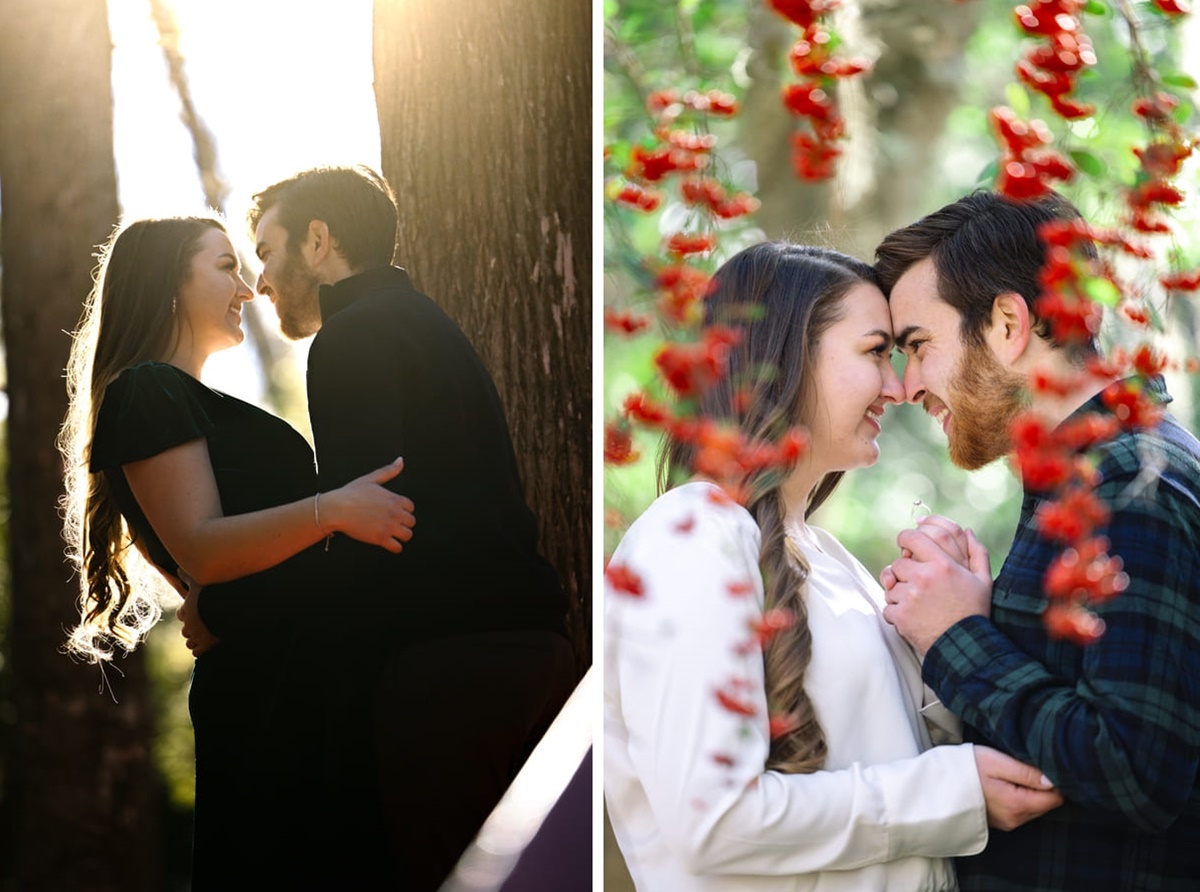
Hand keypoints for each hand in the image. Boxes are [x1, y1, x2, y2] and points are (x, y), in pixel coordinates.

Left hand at [176, 571, 219, 656]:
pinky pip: (197, 652)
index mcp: (188, 609)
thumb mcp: (200, 581)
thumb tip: (177, 569)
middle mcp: (190, 624)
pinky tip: (207, 645)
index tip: (196, 612)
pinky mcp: (206, 645)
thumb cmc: (214, 593)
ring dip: (195, 640)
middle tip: (203, 625)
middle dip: (192, 629)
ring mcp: (198, 635)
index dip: (187, 613)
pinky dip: (201, 650)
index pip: (182, 614)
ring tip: (205, 636)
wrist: (230, 609)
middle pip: (185, 630)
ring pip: (189, 643)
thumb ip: (189, 576)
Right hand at [324, 457, 415, 552]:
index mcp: (394, 499)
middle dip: (404, 523)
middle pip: (412, 522)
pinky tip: (390, 544)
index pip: (411, 507)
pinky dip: (395, 547)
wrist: (337, 509)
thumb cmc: (351, 493)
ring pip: (407, 535)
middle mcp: (395, 513)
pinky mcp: (381, 539)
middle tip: (394, 524)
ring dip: (402, 535)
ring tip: (393, 534)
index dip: (404, 510)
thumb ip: (388, 471)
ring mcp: (389, 527)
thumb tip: (400, 461)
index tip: (396, 512)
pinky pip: (397, 547)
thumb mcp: (371, 479)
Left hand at [881, 521, 992, 656]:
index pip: (914, 536)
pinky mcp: (901, 614)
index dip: (906, 537)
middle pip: (899, 562)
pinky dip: (897, 612)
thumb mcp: (983, 581)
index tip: (906, 543)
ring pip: (891, 584)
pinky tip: (915, 617)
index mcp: (944, 564)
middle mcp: (924, 577)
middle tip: (917, 582)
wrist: (964, 647)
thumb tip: (967, 530)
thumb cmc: (974, 612)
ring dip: (900, 593)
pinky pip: (888, 606)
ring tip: (920, 604)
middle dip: (904, 570)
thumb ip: (977, 552)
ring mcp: (910, 596)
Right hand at [973, 745, 1062, 830]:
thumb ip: (1027, 772)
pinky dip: (1019, 797)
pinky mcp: (1001, 822)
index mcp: (1017, 804)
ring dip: (1029, 792)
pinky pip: (1022, 810)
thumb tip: (1053, 780)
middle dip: (1041, 786)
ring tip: (1008, 774)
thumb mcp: (997, 763)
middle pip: (1046, 804)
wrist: (937, 785)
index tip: (1038, 766)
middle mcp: (1016, 819)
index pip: (1055, 798)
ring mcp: (1008, 823)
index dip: (1053, 780)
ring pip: (1035, 807)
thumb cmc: (965, 769)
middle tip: (1019, 767)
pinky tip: (1003, 785)